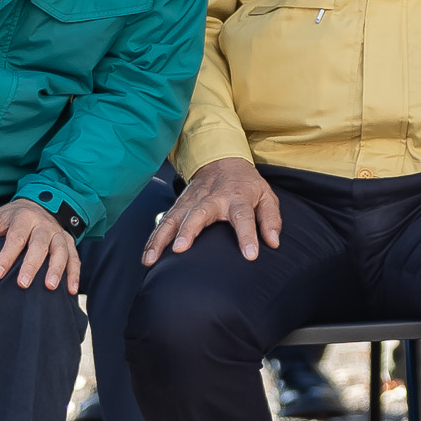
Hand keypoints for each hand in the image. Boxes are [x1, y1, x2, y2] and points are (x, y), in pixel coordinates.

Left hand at [0, 198, 81, 292]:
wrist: (39, 204)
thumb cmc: (10, 220)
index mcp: (23, 218)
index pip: (15, 238)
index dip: (6, 256)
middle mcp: (44, 225)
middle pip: (40, 244)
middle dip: (32, 265)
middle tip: (23, 284)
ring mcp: (58, 233)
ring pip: (60, 251)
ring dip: (57, 269)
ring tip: (50, 288)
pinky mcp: (69, 242)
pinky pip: (75, 258)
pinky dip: (74, 274)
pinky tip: (71, 291)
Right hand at [143, 157, 281, 265]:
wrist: (222, 160)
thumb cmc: (245, 184)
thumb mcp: (266, 196)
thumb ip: (271, 219)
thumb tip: (273, 242)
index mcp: (237, 198)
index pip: (244, 217)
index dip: (248, 236)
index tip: (250, 255)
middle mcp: (211, 200)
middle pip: (198, 214)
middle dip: (188, 231)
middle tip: (180, 249)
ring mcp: (191, 202)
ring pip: (173, 219)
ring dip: (161, 239)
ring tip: (151, 259)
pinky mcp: (178, 206)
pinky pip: (163, 223)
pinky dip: (153, 239)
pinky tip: (147, 256)